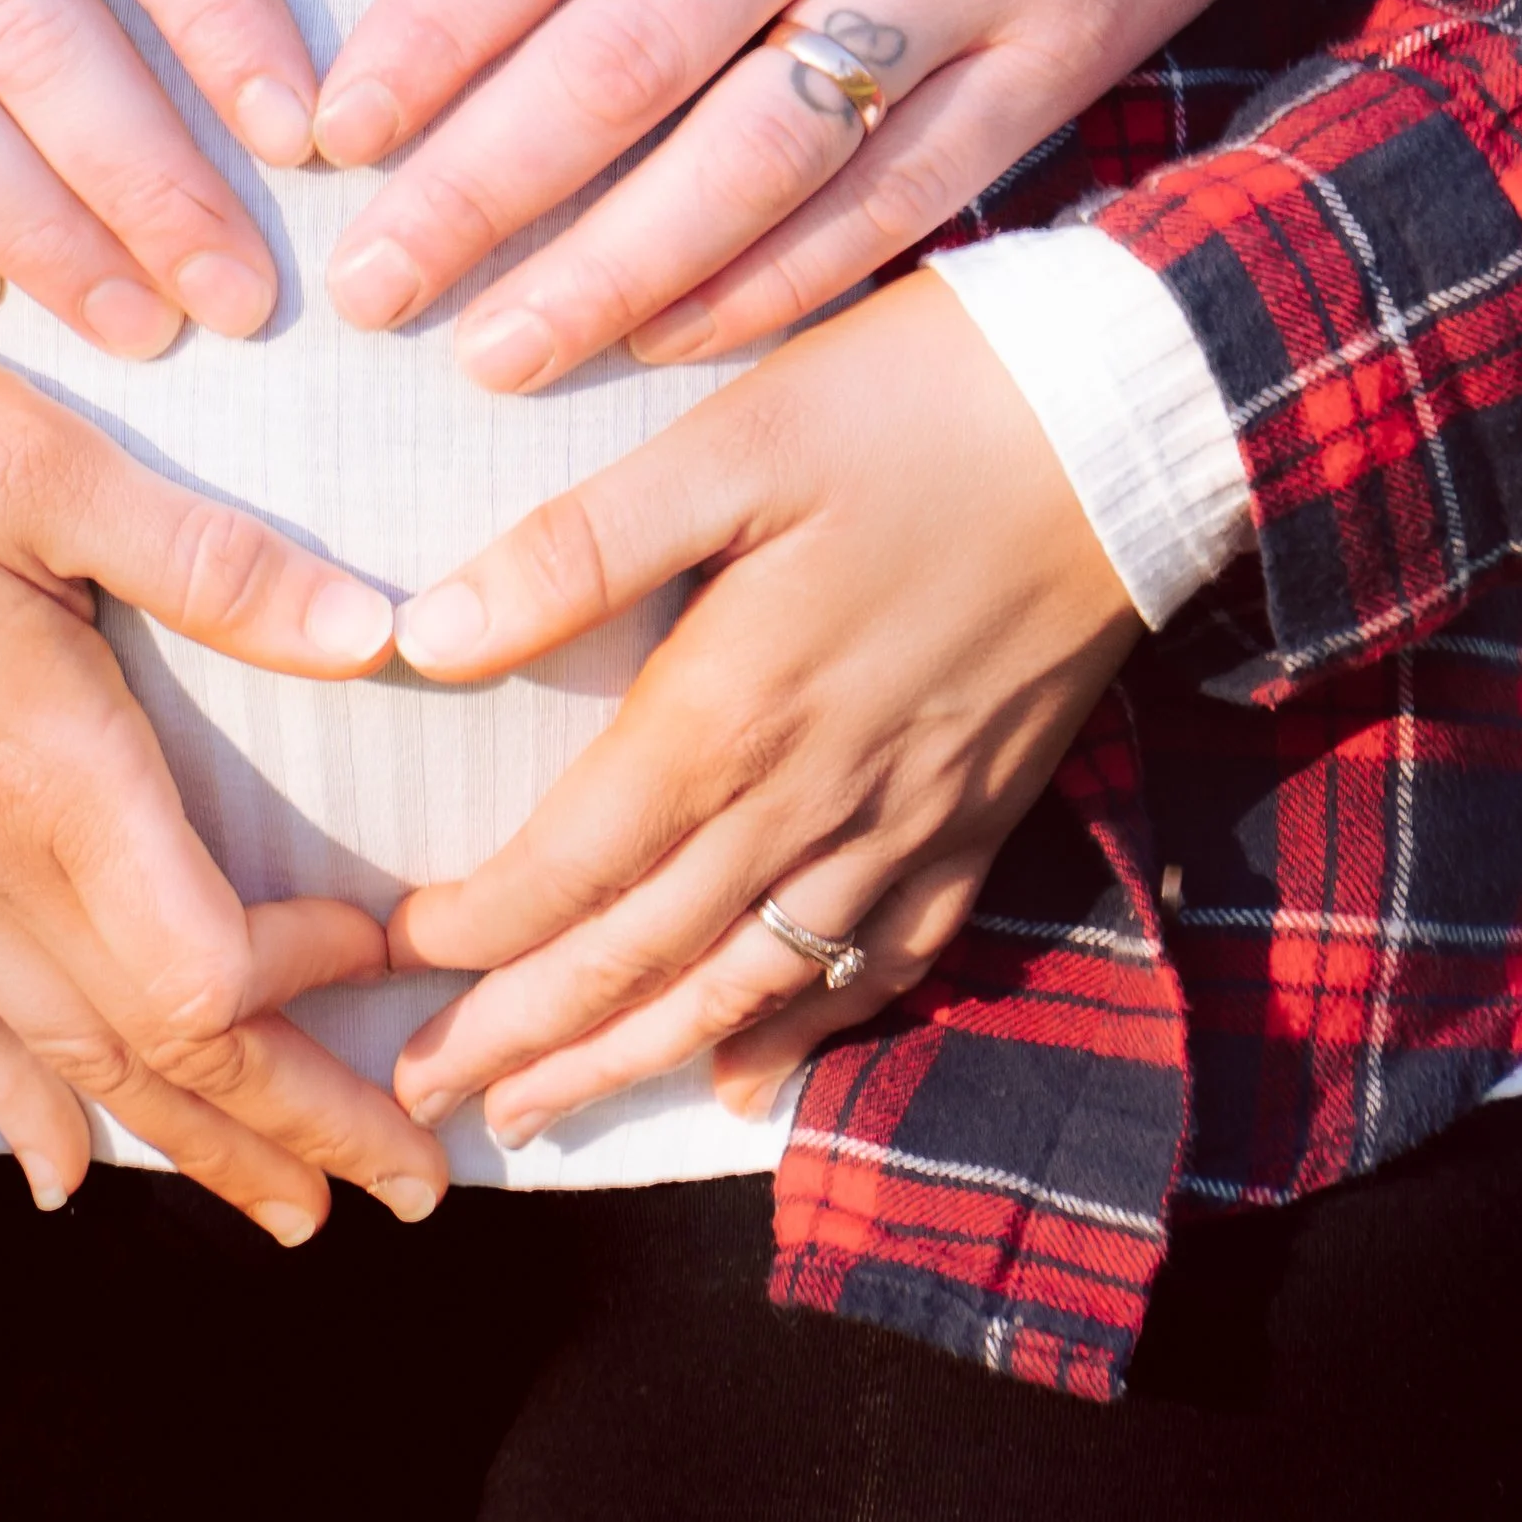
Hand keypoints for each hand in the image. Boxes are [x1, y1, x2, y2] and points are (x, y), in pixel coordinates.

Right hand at [0, 303, 445, 1239]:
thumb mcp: (45, 463)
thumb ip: (212, 560)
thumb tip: (373, 633)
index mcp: (45, 773)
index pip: (199, 971)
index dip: (306, 992)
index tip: (390, 949)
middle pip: (154, 1052)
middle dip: (292, 1128)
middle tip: (413, 1191)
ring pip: (66, 1059)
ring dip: (187, 1142)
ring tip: (287, 1206)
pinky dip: (20, 1105)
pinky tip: (63, 1169)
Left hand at [313, 0, 1371, 379]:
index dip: (430, 29)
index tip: (328, 122)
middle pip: (625, 63)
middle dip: (478, 194)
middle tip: (368, 287)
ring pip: (758, 163)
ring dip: (612, 278)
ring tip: (492, 362)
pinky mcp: (1070, 38)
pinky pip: (908, 193)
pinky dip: (789, 278)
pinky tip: (680, 332)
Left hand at [381, 272, 1142, 1144]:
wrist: (1133, 427)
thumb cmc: (916, 405)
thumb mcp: (731, 438)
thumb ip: (579, 549)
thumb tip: (429, 639)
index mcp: (732, 710)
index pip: (571, 862)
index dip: (474, 928)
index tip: (388, 962)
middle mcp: (812, 801)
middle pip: (640, 957)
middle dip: (523, 1037)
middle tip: (423, 1103)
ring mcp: (904, 827)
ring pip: (746, 989)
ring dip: (632, 1060)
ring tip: (540, 1116)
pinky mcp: (979, 822)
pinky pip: (879, 967)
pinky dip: (802, 1035)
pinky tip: (742, 1075)